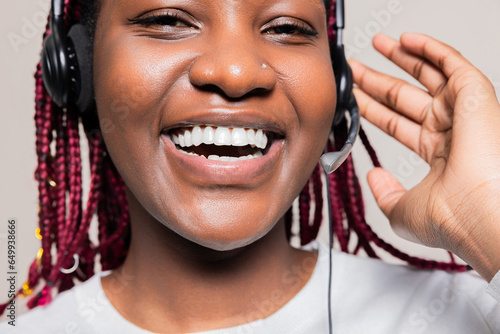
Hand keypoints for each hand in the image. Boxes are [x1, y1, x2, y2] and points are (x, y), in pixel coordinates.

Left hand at [349, 33, 499, 280]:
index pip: (396, 123)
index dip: (373, 108)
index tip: (354, 96)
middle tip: (356, 67)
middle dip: (379, 80)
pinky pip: (451, 63)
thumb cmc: (452, 219)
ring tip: (378, 44)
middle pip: (405, 97)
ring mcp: (462, 111)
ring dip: (402, 57)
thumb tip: (373, 175)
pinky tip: (406, 39)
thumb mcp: (402, 210)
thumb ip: (384, 193)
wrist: (480, 215)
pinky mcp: (474, 95)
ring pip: (428, 75)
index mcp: (437, 154)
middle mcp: (450, 130)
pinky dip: (430, 48)